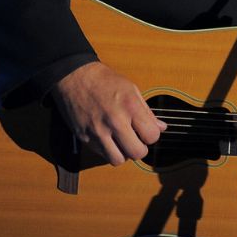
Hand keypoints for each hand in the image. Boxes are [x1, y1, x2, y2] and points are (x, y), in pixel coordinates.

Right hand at [50, 62, 166, 165]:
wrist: (74, 77)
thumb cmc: (105, 80)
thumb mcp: (131, 89)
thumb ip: (147, 112)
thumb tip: (161, 128)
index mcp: (130, 106)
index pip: (152, 136)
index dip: (151, 135)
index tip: (145, 130)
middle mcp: (115, 121)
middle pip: (137, 153)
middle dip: (139, 148)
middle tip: (135, 139)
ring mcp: (98, 131)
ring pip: (117, 160)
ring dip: (122, 154)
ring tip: (121, 142)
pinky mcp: (84, 137)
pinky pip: (101, 154)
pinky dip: (107, 150)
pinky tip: (107, 137)